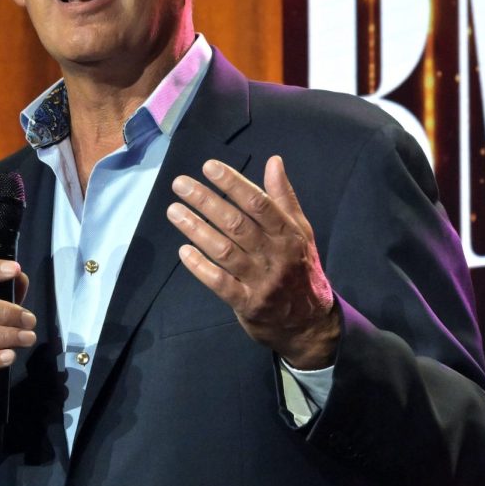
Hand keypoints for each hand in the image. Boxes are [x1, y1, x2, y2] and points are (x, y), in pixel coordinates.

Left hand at [167, 156, 338, 367]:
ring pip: (224, 251)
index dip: (233, 183)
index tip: (209, 167)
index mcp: (289, 235)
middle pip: (237, 224)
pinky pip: (221, 283)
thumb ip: (284, 198)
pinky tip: (183, 251)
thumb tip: (274, 161)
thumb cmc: (302, 271)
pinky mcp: (248, 304)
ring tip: (174, 211)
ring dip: (197, 229)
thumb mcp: (301, 233)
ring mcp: (261, 282)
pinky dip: (201, 267)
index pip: (259, 203)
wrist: (310, 324)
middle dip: (206, 201)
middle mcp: (276, 256)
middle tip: (180, 184)